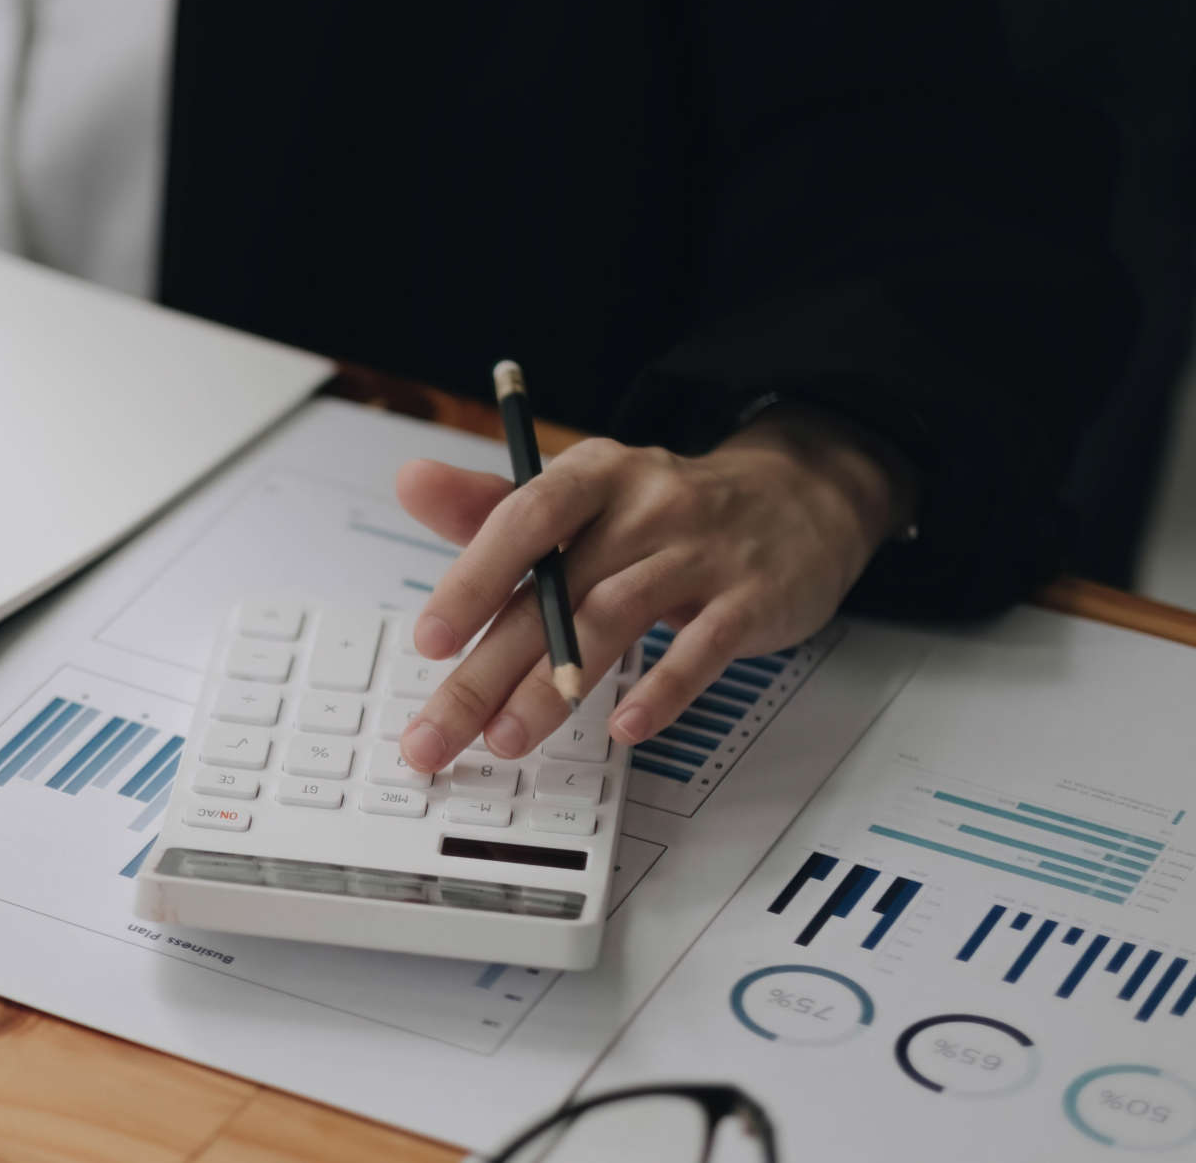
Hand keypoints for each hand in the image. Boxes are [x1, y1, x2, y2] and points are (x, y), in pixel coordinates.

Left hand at [391, 409, 914, 772]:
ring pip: (615, 618)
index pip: (522, 519)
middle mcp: (644, 505)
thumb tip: (412, 482)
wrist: (800, 498)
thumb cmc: (665, 510)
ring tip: (507, 737)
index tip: (431, 638)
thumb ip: (493, 503)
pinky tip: (625, 727)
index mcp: (591, 476)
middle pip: (554, 590)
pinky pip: (703, 645)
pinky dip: (662, 688)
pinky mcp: (752, 598)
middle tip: (438, 731)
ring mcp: (701, 550)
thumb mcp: (582, 493)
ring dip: (555, 686)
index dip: (473, 578)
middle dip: (486, 670)